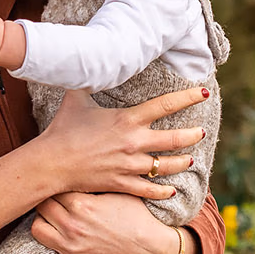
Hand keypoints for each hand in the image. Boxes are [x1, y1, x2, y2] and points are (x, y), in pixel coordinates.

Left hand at [11, 194, 190, 253]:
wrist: (150, 248)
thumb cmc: (137, 216)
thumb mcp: (120, 190)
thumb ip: (100, 178)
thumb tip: (85, 160)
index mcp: (82, 203)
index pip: (53, 186)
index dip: (54, 181)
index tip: (54, 176)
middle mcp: (72, 224)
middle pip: (42, 205)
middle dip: (44, 198)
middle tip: (50, 193)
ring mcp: (71, 245)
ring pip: (37, 229)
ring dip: (39, 222)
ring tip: (47, 216)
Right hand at [34, 88, 208, 199]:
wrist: (52, 162)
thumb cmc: (63, 129)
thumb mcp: (76, 98)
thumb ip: (88, 81)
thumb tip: (89, 62)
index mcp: (127, 120)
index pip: (165, 105)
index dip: (187, 98)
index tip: (202, 93)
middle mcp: (134, 142)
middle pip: (174, 139)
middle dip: (193, 135)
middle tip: (202, 132)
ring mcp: (129, 165)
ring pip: (166, 166)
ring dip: (182, 162)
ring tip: (190, 160)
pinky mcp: (122, 183)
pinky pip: (149, 189)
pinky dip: (162, 190)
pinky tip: (172, 190)